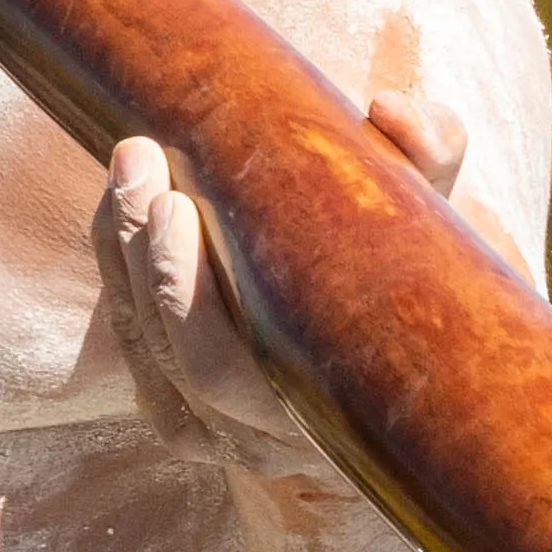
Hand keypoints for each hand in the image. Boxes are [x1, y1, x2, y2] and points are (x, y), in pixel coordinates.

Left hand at [98, 85, 496, 470]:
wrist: (396, 340)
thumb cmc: (412, 272)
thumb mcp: (432, 219)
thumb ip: (429, 159)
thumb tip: (396, 109)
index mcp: (339, 411)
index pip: (232, 374)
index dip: (189, 296)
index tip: (176, 202)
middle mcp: (274, 442)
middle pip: (183, 363)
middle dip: (151, 258)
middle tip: (143, 164)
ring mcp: (223, 437)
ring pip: (150, 354)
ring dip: (126, 255)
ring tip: (132, 165)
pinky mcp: (186, 417)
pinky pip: (134, 349)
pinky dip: (120, 274)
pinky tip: (124, 211)